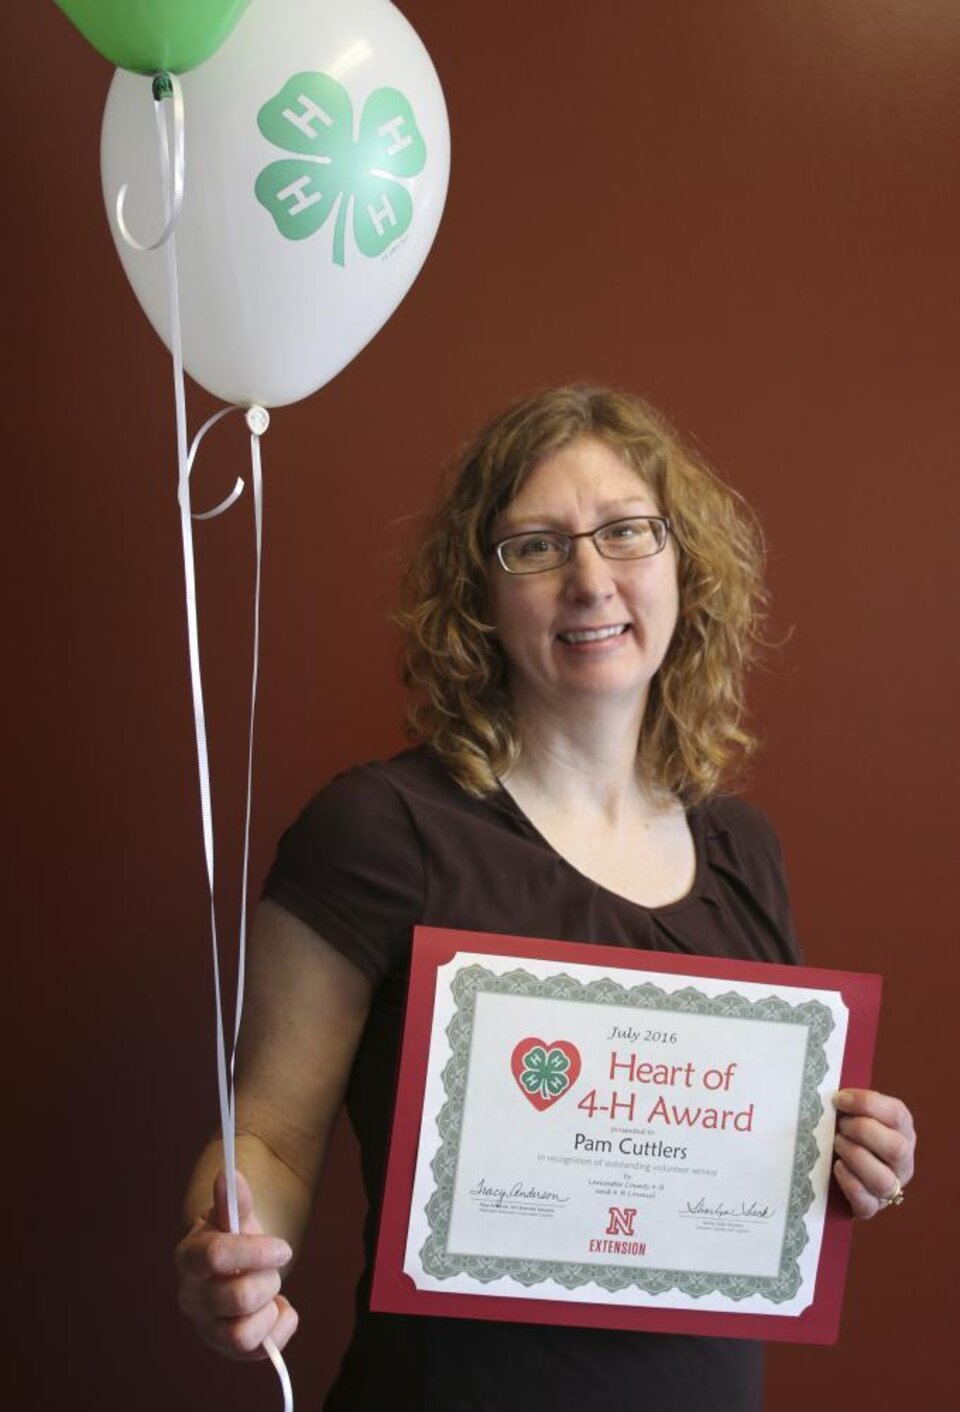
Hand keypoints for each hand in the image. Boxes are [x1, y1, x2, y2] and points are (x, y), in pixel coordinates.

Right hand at [175, 1170, 298, 1358]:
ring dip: (269, 1308)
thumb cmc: (232, 1238)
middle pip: (238, 1297)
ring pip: (244, 1334)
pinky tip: (277, 1309)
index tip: (283, 1246)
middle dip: (268, 1279)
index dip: (255, 1251)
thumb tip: (230, 1174)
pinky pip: (260, 1351)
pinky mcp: (228, 1350)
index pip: (215, 1256)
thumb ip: (234, 1199)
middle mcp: (191, 1297)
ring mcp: (207, 1328)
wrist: (232, 1267)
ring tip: (271, 1292)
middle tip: (273, 1268)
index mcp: (189, 1257)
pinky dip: (281, 1328)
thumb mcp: (234, 1217)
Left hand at [832, 1088, 915, 1218]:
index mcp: (902, 1130)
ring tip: (837, 1144)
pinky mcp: (872, 1207)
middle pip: (896, 1149)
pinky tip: (837, 1167)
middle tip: (841, 1125)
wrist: (845, 1168)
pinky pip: (866, 1203)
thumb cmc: (850, 1131)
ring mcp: (891, 1186)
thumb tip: (832, 1096)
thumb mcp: (857, 1113)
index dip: (866, 1104)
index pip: (896, 1114)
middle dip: (863, 1132)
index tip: (839, 1099)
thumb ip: (852, 1105)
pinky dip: (849, 1184)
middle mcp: (903, 1160)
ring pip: (883, 1180)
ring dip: (855, 1157)